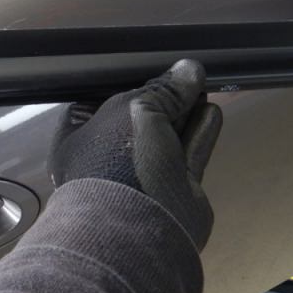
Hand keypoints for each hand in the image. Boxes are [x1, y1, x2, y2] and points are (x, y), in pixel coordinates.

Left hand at [50, 59, 222, 249]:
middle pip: (139, 117)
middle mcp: (107, 155)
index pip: (103, 100)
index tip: (155, 66)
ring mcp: (141, 174)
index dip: (129, 82)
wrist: (139, 227)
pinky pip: (188, 153)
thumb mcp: (136, 108)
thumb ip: (164, 89)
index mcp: (80, 136)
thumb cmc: (118, 159)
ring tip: (202, 86)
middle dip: (163, 97)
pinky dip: (200, 132)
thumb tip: (190, 68)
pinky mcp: (172, 189)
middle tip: (186, 74)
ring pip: (166, 136)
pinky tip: (212, 112)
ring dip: (185, 112)